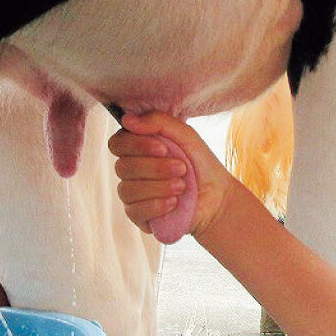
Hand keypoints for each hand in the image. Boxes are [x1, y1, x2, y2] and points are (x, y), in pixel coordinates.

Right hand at [108, 112, 236, 238]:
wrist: (217, 196)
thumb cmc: (200, 163)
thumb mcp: (185, 135)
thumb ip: (157, 121)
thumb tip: (127, 119)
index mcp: (137, 149)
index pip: (117, 144)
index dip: (137, 145)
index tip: (164, 148)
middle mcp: (130, 171)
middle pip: (122, 167)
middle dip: (156, 168)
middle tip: (182, 168)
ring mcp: (132, 195)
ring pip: (127, 190)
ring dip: (159, 187)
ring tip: (182, 186)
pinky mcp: (138, 216)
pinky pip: (134, 211)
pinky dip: (156, 205)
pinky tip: (174, 203)